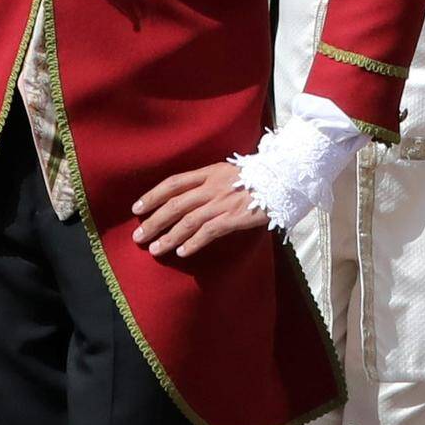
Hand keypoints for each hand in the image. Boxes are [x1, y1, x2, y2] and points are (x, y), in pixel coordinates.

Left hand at [130, 160, 272, 259]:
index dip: (152, 195)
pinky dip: (193, 243)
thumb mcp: (231, 172)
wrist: (287, 177)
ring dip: (168, 236)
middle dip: (154, 221)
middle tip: (139, 236)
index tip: (137, 208)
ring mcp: (224, 201)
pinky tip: (182, 252)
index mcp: (210, 172)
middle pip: (175, 204)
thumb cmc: (261, 177)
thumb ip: (212, 182)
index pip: (173, 183)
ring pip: (188, 220)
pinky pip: (209, 231)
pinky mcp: (236, 216)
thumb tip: (191, 197)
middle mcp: (213, 185)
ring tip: (155, 249)